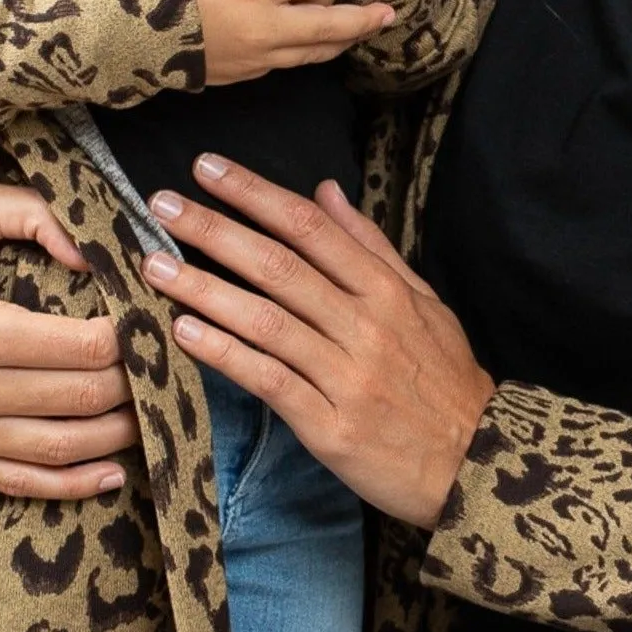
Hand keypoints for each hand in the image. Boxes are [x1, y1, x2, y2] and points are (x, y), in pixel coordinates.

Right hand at [0, 182, 138, 498]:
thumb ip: (39, 214)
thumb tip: (98, 253)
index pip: (89, 347)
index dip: (134, 339)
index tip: (157, 326)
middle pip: (84, 399)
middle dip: (136, 385)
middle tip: (163, 369)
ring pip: (61, 449)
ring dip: (118, 437)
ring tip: (150, 415)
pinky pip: (20, 482)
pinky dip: (74, 483)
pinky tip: (113, 471)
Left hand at [140, 157, 495, 527]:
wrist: (475, 463)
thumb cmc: (445, 382)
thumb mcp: (424, 303)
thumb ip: (370, 247)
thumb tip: (325, 191)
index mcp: (387, 291)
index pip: (311, 228)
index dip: (255, 193)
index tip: (207, 168)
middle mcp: (365, 325)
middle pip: (279, 266)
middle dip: (215, 231)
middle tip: (161, 206)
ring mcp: (347, 375)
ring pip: (266, 321)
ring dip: (204, 290)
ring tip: (155, 267)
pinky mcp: (330, 425)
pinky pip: (268, 380)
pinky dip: (225, 353)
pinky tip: (185, 331)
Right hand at [170, 0, 394, 84]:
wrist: (114, 39)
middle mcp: (262, 28)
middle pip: (328, 25)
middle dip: (362, 18)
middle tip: (391, 11)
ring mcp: (251, 56)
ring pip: (310, 53)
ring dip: (339, 41)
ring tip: (361, 31)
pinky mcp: (237, 74)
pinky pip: (283, 64)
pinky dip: (306, 53)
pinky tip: (312, 45)